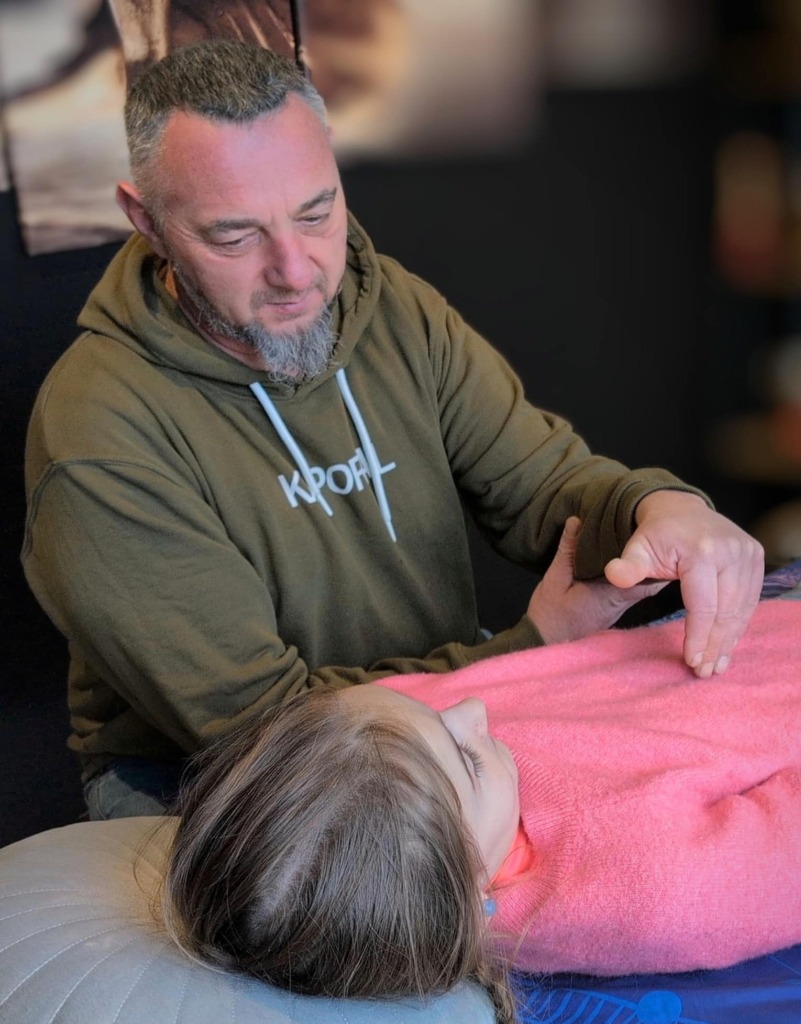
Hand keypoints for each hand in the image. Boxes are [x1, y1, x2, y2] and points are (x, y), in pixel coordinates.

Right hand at [527, 517, 667, 643]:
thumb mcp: (554, 578)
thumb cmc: (550, 613)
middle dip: (656, 560)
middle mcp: (621, 600)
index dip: (656, 558)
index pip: (644, 575)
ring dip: (646, 567)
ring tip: (648, 543)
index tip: (657, 536)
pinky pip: (632, 589)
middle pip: (650, 579)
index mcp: (610, 592)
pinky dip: (635, 575)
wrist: (546, 642)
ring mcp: (620, 606)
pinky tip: (630, 561)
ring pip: (643, 584)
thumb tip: (577, 520)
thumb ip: (567, 550)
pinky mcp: (615, 608)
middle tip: (657, 536)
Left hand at [604, 491, 763, 676]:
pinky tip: (727, 643)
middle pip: (725, 610)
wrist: (680, 509)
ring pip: (741, 608)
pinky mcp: (755, 556)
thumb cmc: (655, 534)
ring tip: (716, 664)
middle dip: (714, 645)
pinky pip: (750, 598)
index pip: (703, 605)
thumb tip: (614, 574)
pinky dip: (738, 623)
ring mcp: (747, 552)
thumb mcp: (636, 548)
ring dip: (729, 639)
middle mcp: (730, 550)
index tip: (691, 661)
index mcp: (701, 551)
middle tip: (704, 671)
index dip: (697, 637)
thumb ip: (627, 566)